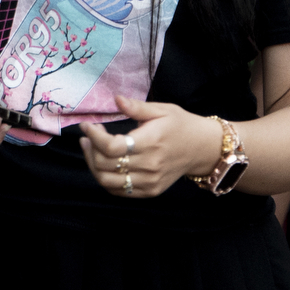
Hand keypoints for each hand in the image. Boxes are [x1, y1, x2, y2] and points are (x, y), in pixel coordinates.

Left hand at [79, 95, 220, 198]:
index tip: (87, 126)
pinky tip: (104, 164)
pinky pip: (119, 191)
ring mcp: (149, 182)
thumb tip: (116, 99)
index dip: (94, 137)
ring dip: (93, 166)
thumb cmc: (181, 125)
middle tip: (88, 136)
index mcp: (151, 142)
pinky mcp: (150, 191)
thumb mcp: (162, 109)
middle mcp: (149, 165)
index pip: (112, 147)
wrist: (202, 148)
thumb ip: (137, 106)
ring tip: (91, 149)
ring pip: (107, 181)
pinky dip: (106, 179)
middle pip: (105, 165)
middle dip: (90, 149)